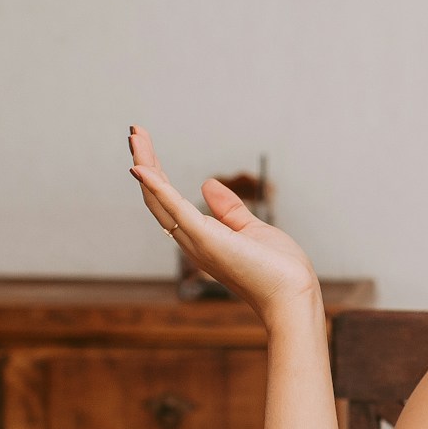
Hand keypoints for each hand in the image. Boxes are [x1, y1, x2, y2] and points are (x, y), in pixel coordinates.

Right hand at [127, 125, 321, 325]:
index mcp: (201, 237)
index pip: (170, 201)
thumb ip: (229, 209)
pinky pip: (176, 209)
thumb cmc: (276, 270)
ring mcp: (196, 240)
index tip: (148, 145)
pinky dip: (157, 188)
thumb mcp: (251, 229)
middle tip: (134, 132)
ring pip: (159, 200)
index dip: (157, 174)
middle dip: (145, 163)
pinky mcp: (206, 239)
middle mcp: (191, 240)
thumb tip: (206, 184)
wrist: (292, 296)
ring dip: (146, 166)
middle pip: (157, 198)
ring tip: (134, 137)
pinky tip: (142, 168)